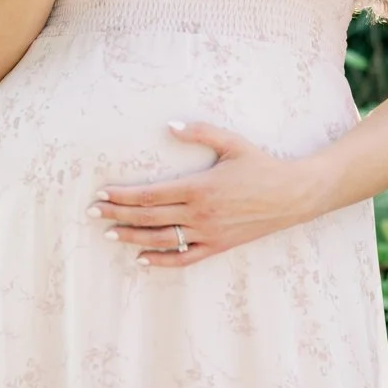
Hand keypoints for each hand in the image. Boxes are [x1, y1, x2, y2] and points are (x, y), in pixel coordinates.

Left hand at [88, 121, 323, 267]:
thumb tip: (169, 126)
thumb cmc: (262, 166)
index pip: (149, 195)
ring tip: (109, 235)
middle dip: (117, 215)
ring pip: (161, 240)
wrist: (294, 195)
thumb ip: (200, 133)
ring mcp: (208, 233)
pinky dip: (161, 261)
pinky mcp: (219, 246)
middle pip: (148, 217)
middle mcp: (199, 213)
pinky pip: (185, 258)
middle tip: (93, 213)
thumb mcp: (232, 143)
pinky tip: (142, 259)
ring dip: (132, 238)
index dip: (122, 196)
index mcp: (198, 187)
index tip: (102, 194)